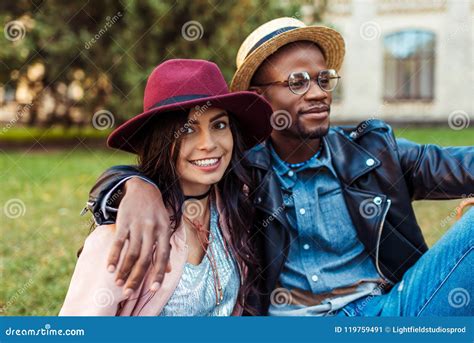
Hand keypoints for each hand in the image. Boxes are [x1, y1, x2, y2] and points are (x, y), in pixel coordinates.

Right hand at [107, 177, 171, 295]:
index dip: (158, 273)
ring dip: (124, 271)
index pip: (162, 256)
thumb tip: (169, 270)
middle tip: (128, 293)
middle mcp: (152, 228)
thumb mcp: (165, 226)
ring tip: (118, 283)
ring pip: (131, 253)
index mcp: (164, 231)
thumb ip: (165, 247)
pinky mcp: (124, 221)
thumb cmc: (155, 212)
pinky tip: (110, 269)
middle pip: (145, 258)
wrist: (143, 188)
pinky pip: (119, 243)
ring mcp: (137, 225)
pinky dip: (114, 257)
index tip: (153, 289)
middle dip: (136, 278)